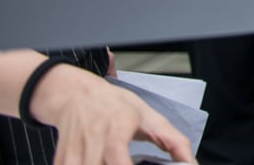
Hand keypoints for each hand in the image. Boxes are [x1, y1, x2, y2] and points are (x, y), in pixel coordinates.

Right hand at [29, 63, 195, 164]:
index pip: (116, 150)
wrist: (77, 94)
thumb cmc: (116, 106)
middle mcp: (94, 136)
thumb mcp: (150, 117)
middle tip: (128, 164)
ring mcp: (74, 149)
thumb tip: (192, 163)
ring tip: (113, 163)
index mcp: (119, 124)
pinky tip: (97, 163)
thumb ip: (173, 141)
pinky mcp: (61, 158)